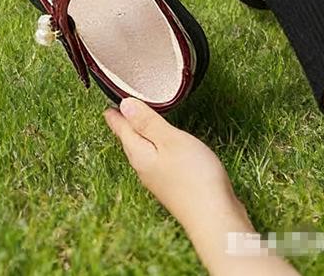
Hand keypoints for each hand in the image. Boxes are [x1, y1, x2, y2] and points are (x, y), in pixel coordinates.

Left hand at [104, 97, 240, 229]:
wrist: (216, 221)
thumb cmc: (194, 178)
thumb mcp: (170, 140)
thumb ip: (147, 122)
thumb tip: (124, 105)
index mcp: (138, 153)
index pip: (121, 128)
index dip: (115, 112)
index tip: (108, 102)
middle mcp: (143, 167)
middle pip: (130, 140)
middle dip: (125, 124)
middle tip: (121, 109)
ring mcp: (157, 179)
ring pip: (143, 151)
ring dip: (140, 135)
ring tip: (139, 123)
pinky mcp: (173, 186)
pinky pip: (157, 160)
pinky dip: (157, 147)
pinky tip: (164, 147)